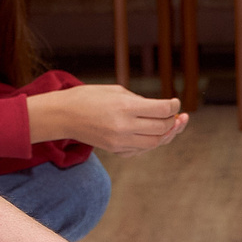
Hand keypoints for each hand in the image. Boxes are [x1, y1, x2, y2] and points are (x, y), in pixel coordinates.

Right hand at [28, 86, 187, 156]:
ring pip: (156, 142)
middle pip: (162, 128)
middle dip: (173, 121)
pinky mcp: (116, 150)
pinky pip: (142, 149)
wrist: (64, 115)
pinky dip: (152, 142)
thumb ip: (140, 101)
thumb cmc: (90, 97)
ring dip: (167, 134)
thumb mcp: (117, 91)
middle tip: (177, 115)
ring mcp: (120, 141)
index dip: (174, 106)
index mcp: (126, 107)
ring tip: (172, 126)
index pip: (162, 110)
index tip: (176, 102)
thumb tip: (162, 109)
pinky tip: (155, 133)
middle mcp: (124, 126)